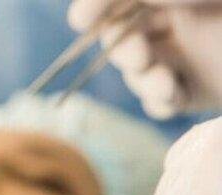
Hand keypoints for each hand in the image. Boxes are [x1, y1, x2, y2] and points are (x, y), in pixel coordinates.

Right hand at [68, 0, 221, 117]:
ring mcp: (184, 59)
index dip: (96, 11)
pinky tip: (177, 98)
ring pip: (137, 75)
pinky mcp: (195, 91)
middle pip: (120, 41)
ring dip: (144, 83)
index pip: (118, 4)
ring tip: (167, 85)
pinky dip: (159, 105)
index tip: (80, 22)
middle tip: (140, 58)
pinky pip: (158, 103)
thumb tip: (79, 16)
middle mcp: (175, 24)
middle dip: (122, 53)